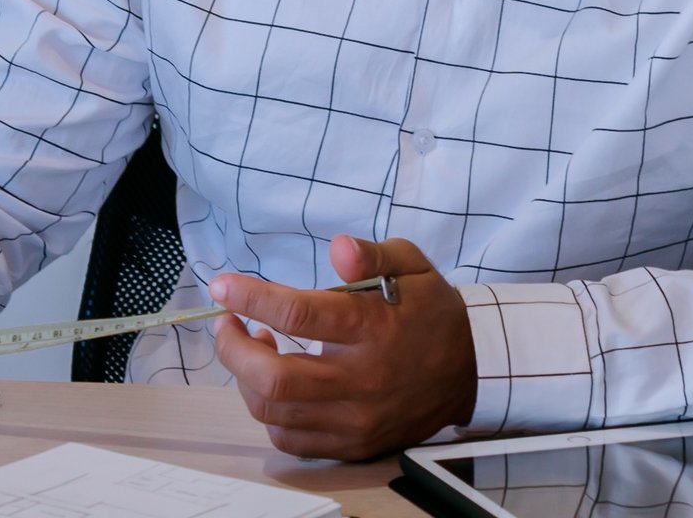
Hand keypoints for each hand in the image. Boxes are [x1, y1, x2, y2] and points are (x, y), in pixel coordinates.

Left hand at [211, 234, 474, 460]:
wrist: (470, 371)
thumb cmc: (431, 312)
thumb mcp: (412, 265)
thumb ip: (372, 254)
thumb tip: (338, 247)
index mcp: (373, 328)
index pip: (298, 313)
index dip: (250, 297)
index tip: (222, 285)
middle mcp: (362, 379)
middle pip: (275, 378)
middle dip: (234, 349)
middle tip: (226, 323)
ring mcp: (356, 419)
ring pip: (275, 412)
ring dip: (246, 378)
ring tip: (254, 346)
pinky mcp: (353, 444)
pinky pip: (291, 440)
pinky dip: (269, 412)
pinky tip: (274, 384)